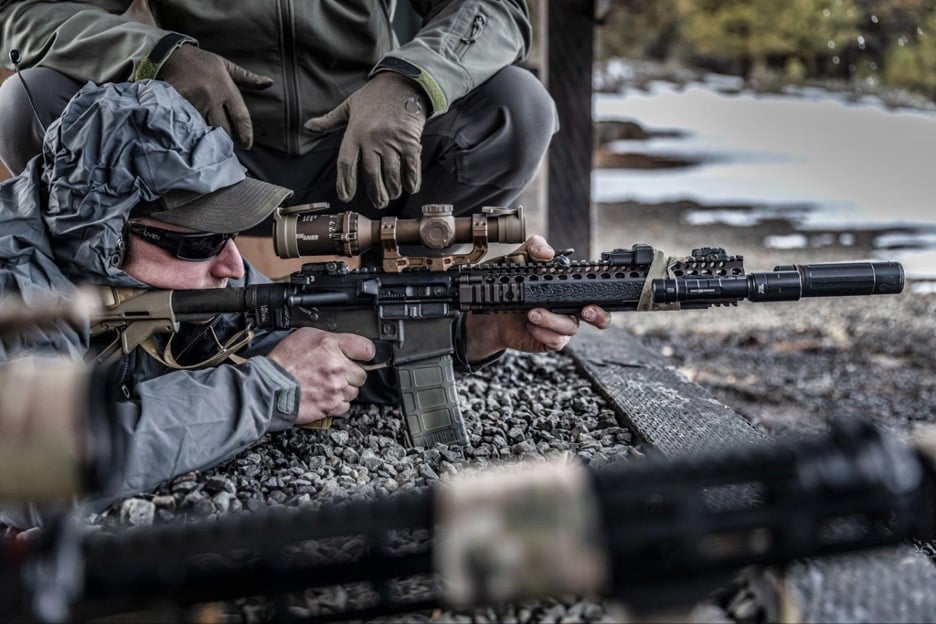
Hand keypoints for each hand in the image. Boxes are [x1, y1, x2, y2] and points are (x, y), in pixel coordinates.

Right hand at [158, 43, 272, 148]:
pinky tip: (197, 139)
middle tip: (230, 146)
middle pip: (224, 128)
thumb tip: (270, 83)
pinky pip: (189, 125)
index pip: (241, 117)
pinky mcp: (178, 104)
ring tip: (215, 145)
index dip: (245, 134)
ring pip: (207, 129)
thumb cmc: (202, 62)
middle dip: (228, 140)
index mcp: (226, 88)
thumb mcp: (227, 66)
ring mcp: (195, 101)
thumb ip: (248, 78)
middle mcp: (212, 96)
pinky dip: (194, 133)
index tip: (247, 145)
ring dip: (211, 139)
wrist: (169, 53)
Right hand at [266, 328, 374, 424]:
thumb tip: (344, 344)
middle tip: (335, 373)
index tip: (361, 357)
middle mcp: (337, 366)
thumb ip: (330, 340)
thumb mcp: (306, 336)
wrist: (269, 386)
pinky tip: (324, 396)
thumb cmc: (283, 361)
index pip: (367, 349)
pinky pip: (345, 406)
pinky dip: (337, 403)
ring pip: (354, 391)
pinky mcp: (331, 406)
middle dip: (351, 374)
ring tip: (326, 385)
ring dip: (343, 389)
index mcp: (331, 345)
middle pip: (362, 374)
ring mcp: (335, 388)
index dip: (364, 354)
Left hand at [304, 72, 427, 208]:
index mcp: (355, 132)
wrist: (403, 82)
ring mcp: (392, 141)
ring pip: (391, 174)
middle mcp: (372, 139)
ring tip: (391, 196)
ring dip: (392, 190)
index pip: (346, 164)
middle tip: (377, 203)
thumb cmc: (374, 96)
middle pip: (371, 174)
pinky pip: (411, 167)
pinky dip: (411, 180)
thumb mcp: (348, 106)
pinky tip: (410, 188)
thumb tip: (308, 126)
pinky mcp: (410, 141)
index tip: (346, 196)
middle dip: (374, 193)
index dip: (345, 183)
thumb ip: (329, 120)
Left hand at [464, 236, 611, 361]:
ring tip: (532, 313)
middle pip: (599, 316)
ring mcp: (560, 325)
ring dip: (552, 320)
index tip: (599, 284)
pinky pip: (556, 341)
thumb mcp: (520, 259)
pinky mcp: (549, 340)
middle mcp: (570, 307)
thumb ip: (534, 247)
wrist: (491, 313)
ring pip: (571, 327)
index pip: (595, 287)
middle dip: (599, 315)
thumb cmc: (510, 284)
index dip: (604, 287)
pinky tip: (530, 326)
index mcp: (570, 286)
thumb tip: (548, 252)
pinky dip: (543, 333)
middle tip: (587, 310)